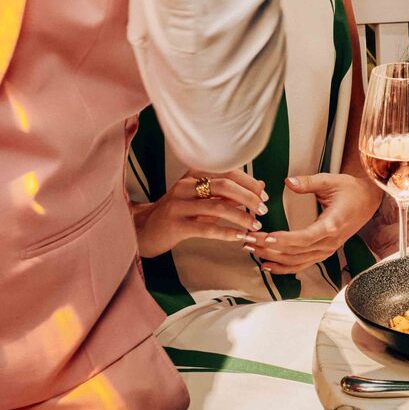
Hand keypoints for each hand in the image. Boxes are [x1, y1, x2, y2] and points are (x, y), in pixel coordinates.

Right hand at [132, 169, 266, 258]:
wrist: (144, 229)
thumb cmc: (178, 213)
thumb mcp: (201, 198)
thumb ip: (228, 192)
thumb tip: (260, 185)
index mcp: (193, 174)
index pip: (227, 171)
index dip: (249, 183)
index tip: (264, 195)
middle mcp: (185, 185)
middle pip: (224, 186)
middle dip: (249, 198)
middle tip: (263, 210)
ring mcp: (179, 205)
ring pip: (217, 206)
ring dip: (241, 217)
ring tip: (255, 226)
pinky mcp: (176, 225)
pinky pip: (206, 228)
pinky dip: (226, 232)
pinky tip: (239, 238)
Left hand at [248, 172, 382, 275]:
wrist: (368, 201)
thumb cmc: (350, 190)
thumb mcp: (330, 181)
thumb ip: (308, 182)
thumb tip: (288, 181)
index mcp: (332, 225)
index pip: (305, 238)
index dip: (285, 240)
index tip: (266, 237)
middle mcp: (329, 242)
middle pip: (295, 252)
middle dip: (269, 248)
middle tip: (248, 240)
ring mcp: (327, 250)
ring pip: (296, 262)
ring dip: (272, 258)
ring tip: (252, 250)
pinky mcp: (324, 252)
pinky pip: (302, 265)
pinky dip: (284, 267)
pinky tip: (267, 265)